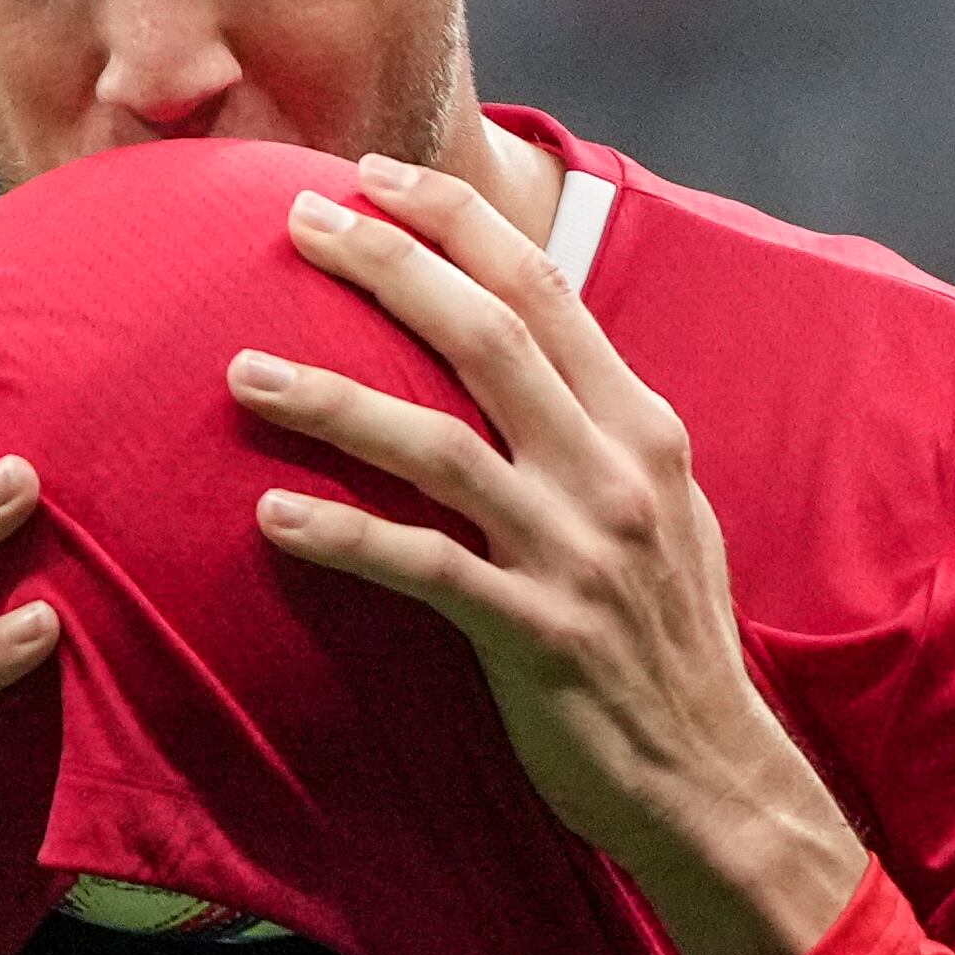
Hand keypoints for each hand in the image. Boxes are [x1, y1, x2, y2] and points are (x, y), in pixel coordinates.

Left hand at [229, 155, 867, 954]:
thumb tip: (510, 352)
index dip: (456, 223)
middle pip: (487, 335)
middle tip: (297, 220)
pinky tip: (271, 518)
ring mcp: (577, 553)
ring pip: (438, 446)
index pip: (544, 287)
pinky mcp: (537, 635)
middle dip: (388, 263)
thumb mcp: (654, 510)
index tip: (372, 175)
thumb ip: (589, 430)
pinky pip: (424, 568)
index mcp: (642, 427)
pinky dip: (344, 536)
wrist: (714, 779)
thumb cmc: (661, 642)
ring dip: (333, 401)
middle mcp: (615, 472)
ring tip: (241, 372)